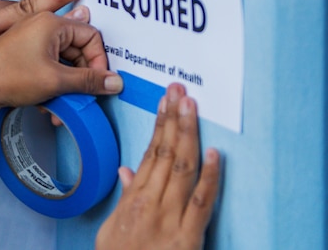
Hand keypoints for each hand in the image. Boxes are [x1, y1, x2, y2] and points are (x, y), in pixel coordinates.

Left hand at [0, 10, 120, 114]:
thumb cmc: (4, 77)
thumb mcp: (55, 81)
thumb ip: (89, 80)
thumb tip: (114, 81)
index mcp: (48, 22)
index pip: (90, 35)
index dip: (99, 61)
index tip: (100, 82)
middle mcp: (38, 24)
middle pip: (76, 48)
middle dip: (81, 77)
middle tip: (84, 97)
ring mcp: (27, 38)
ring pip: (61, 60)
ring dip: (66, 85)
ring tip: (62, 105)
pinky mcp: (19, 53)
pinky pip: (45, 65)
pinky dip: (50, 83)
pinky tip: (45, 104)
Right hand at [96, 84, 220, 249]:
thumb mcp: (112, 230)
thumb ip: (125, 199)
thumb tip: (129, 172)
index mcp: (133, 201)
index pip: (149, 153)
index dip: (159, 125)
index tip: (165, 102)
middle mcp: (151, 204)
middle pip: (165, 154)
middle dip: (173, 119)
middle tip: (179, 92)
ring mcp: (171, 219)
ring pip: (181, 169)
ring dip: (187, 135)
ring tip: (191, 108)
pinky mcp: (188, 237)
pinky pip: (201, 202)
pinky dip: (209, 177)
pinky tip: (215, 154)